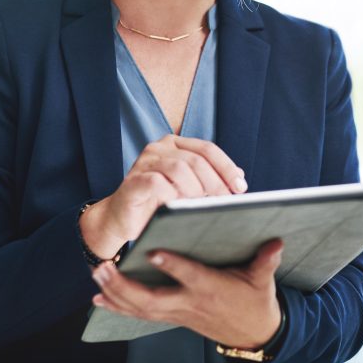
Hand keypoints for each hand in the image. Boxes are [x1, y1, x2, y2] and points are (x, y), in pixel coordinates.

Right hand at [80, 135, 246, 257]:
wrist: (121, 218)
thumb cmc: (158, 203)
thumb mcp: (189, 189)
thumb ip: (210, 180)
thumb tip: (240, 177)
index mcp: (175, 144)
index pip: (207, 149)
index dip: (226, 167)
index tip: (241, 187)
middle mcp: (159, 148)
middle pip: (196, 159)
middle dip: (215, 181)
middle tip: (225, 201)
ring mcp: (144, 162)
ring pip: (179, 168)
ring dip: (195, 189)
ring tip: (200, 205)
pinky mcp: (133, 180)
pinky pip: (158, 183)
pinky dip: (173, 196)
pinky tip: (177, 207)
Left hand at [92, 239, 284, 348]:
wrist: (253, 334)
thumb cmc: (255, 300)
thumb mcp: (263, 279)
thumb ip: (266, 260)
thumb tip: (277, 242)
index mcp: (211, 288)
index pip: (189, 277)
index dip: (171, 266)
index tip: (152, 253)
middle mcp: (190, 303)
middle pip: (151, 299)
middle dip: (124, 285)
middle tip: (105, 267)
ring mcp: (178, 313)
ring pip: (140, 308)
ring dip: (115, 293)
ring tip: (97, 274)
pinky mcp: (173, 317)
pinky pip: (140, 315)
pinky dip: (118, 307)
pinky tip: (99, 297)